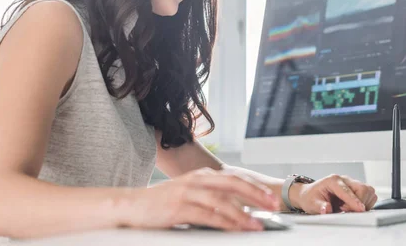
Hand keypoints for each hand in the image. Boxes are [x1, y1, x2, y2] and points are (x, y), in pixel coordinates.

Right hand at [118, 168, 280, 230]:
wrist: (132, 205)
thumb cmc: (162, 202)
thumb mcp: (189, 193)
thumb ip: (210, 196)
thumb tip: (237, 207)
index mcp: (202, 175)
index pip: (235, 178)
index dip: (255, 188)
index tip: (271, 198)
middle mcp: (197, 180)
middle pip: (233, 184)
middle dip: (256, 196)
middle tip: (273, 206)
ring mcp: (188, 193)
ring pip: (222, 201)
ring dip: (242, 214)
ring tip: (257, 225)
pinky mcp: (179, 208)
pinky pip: (207, 216)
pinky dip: (224, 223)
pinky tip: (234, 229)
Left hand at [289, 174, 377, 213]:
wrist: (309, 194)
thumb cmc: (311, 197)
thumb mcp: (312, 204)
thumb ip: (320, 207)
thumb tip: (327, 209)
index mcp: (333, 180)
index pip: (347, 190)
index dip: (354, 201)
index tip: (360, 209)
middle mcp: (344, 180)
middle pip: (362, 188)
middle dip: (360, 202)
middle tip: (346, 211)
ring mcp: (351, 183)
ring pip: (368, 191)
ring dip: (364, 203)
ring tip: (348, 208)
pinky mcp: (356, 189)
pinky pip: (369, 195)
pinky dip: (365, 203)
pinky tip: (353, 207)